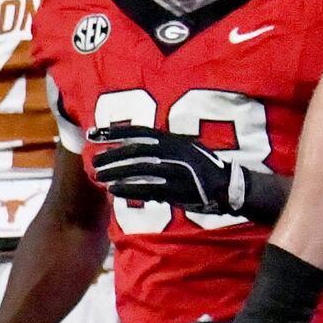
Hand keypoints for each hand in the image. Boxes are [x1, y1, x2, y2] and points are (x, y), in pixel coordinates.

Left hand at [85, 127, 258, 219]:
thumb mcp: (185, 148)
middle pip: (135, 152)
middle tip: (94, 161)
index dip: (114, 132)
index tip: (93, 133)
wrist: (229, 186)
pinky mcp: (178, 190)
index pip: (139, 132)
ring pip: (138, 170)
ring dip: (116, 173)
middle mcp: (174, 152)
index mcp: (174, 140)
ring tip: (99, 176)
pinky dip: (129, 190)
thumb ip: (163, 145)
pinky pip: (148, 189)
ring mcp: (176, 171)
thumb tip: (132, 145)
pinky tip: (114, 191)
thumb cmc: (203, 167)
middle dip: (112, 155)